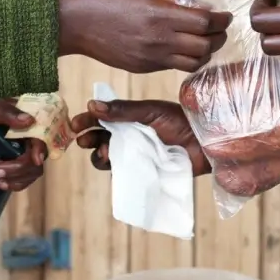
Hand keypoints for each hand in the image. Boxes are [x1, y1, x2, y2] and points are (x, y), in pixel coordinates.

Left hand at [0, 100, 46, 190]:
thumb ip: (6, 113)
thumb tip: (29, 120)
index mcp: (23, 120)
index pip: (41, 134)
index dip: (40, 147)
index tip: (34, 160)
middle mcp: (26, 136)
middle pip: (38, 157)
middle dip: (21, 168)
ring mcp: (18, 152)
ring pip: (32, 170)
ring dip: (18, 178)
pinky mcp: (10, 165)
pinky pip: (22, 178)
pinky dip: (16, 184)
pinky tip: (1, 185)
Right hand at [58, 0, 231, 72]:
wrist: (75, 23)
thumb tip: (200, 3)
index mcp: (159, 16)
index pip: (206, 23)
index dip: (221, 19)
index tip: (225, 15)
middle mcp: (158, 40)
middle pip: (205, 46)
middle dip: (218, 36)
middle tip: (218, 27)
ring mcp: (151, 58)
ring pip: (194, 63)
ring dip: (205, 51)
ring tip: (203, 39)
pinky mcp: (144, 68)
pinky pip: (175, 66)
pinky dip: (186, 58)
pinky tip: (183, 47)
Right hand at [69, 99, 211, 175]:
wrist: (204, 142)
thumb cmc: (180, 121)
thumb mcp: (150, 111)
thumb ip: (123, 110)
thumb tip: (92, 105)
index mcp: (129, 119)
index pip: (101, 119)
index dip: (86, 121)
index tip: (75, 125)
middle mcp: (129, 137)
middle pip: (99, 140)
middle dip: (88, 140)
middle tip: (84, 140)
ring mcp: (135, 155)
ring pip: (107, 158)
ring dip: (100, 155)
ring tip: (105, 151)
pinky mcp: (142, 171)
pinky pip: (122, 174)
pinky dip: (114, 170)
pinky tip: (115, 164)